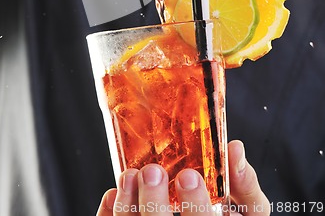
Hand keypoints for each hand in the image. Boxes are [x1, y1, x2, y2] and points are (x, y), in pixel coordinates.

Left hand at [96, 140, 269, 215]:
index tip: (188, 175)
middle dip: (154, 203)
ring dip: (128, 205)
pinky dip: (110, 214)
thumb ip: (245, 184)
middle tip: (153, 171)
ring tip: (129, 176)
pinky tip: (114, 194)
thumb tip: (235, 149)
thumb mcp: (248, 209)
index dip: (195, 205)